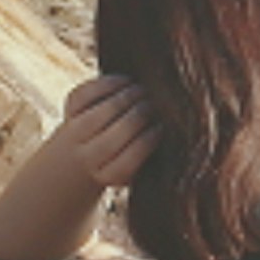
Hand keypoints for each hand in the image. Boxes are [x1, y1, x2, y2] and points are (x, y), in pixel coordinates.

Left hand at [0, 74, 164, 259]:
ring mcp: (75, 134)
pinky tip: (125, 82)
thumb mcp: (136, 174)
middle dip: (148, 110)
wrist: (66, 176)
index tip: (168, 127)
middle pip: (125, 125)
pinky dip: (106, 83)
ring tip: (147, 91)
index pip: (139, 149)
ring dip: (132, 94)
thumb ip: (156, 154)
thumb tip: (193, 132)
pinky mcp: (67, 115)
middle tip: (163, 102)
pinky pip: (86, 93)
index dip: (157, 133)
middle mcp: (89, 156)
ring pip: (107, 107)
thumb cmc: (116, 170)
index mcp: (110, 176)